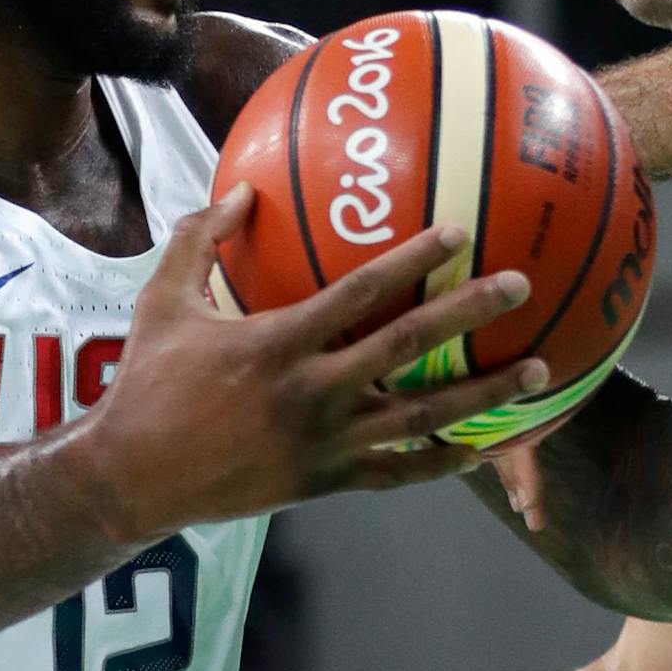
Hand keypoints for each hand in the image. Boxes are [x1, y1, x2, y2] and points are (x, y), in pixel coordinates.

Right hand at [89, 183, 546, 538]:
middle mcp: (311, 392)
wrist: (131, 478)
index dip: (413, 259)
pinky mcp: (326, 483)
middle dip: (469, 313)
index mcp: (277, 342)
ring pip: (422, 417)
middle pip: (408, 346)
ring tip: (540, 370)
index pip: (360, 292)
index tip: (459, 232)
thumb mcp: (161, 300)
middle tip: (520, 286)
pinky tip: (485, 450)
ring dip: (485, 392)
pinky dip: (445, 463)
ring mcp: (324, 443)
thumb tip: (243, 187)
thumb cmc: (145, 384)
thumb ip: (200, 238)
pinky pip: (399, 474)